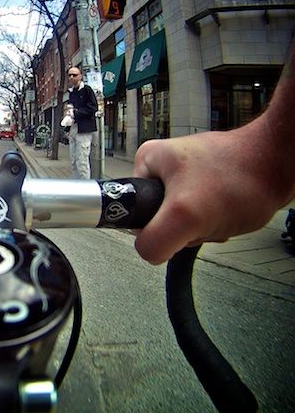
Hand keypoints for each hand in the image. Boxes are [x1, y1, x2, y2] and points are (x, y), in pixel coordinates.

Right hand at [132, 127, 283, 263]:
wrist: (281, 164)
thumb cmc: (242, 176)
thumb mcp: (185, 215)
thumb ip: (155, 240)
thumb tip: (147, 251)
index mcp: (147, 161)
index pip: (132, 210)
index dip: (156, 224)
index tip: (180, 217)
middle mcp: (162, 166)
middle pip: (157, 218)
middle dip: (183, 227)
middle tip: (202, 215)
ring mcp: (184, 175)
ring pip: (179, 220)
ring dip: (200, 227)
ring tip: (218, 211)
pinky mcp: (204, 184)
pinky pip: (198, 216)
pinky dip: (213, 223)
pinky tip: (226, 213)